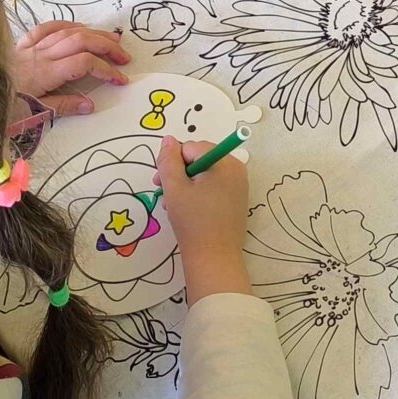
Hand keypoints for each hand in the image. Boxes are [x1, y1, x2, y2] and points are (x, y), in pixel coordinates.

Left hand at [10, 21, 129, 114]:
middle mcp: (40, 56)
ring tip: (112, 39)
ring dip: (93, 33)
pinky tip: (78, 26)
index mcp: (45, 73)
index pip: (84, 63)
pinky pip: (45, 29)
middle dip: (107, 46)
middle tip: (125, 57)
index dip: (106, 69)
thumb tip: (91, 104)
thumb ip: (62, 107)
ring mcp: (30, 48)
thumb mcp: (32, 115)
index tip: (120, 80)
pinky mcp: (20, 46)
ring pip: (67, 32)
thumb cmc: (0, 110)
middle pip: (81, 41)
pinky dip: (64, 25)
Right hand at [153, 136, 252, 299]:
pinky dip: (197, 193)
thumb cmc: (193, 222)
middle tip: (162, 193)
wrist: (214, 259)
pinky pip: (213, 186)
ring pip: (205, 174)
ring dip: (185, 185)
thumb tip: (168, 139)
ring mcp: (239, 185)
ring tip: (173, 205)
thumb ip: (168, 161)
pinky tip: (186, 210)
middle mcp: (236, 169)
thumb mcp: (174, 188)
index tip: (158, 182)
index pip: (191, 147)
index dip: (172, 162)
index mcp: (224, 162)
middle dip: (178, 173)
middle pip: (200, 158)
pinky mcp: (237, 200)